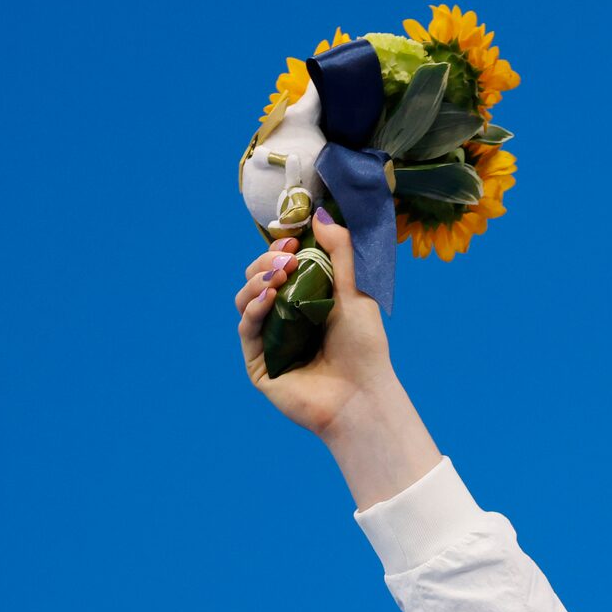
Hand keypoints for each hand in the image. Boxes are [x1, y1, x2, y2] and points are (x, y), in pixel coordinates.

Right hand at [235, 210, 399, 437]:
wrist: (364, 396)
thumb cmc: (365, 349)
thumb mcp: (356, 292)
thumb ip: (340, 252)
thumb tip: (319, 214)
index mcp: (304, 304)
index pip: (279, 269)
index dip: (278, 252)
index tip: (291, 241)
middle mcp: (284, 322)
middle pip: (258, 281)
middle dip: (266, 263)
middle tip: (287, 260)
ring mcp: (269, 344)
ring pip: (246, 301)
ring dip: (257, 282)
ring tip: (277, 276)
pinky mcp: (259, 366)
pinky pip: (247, 329)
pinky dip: (254, 309)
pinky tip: (268, 297)